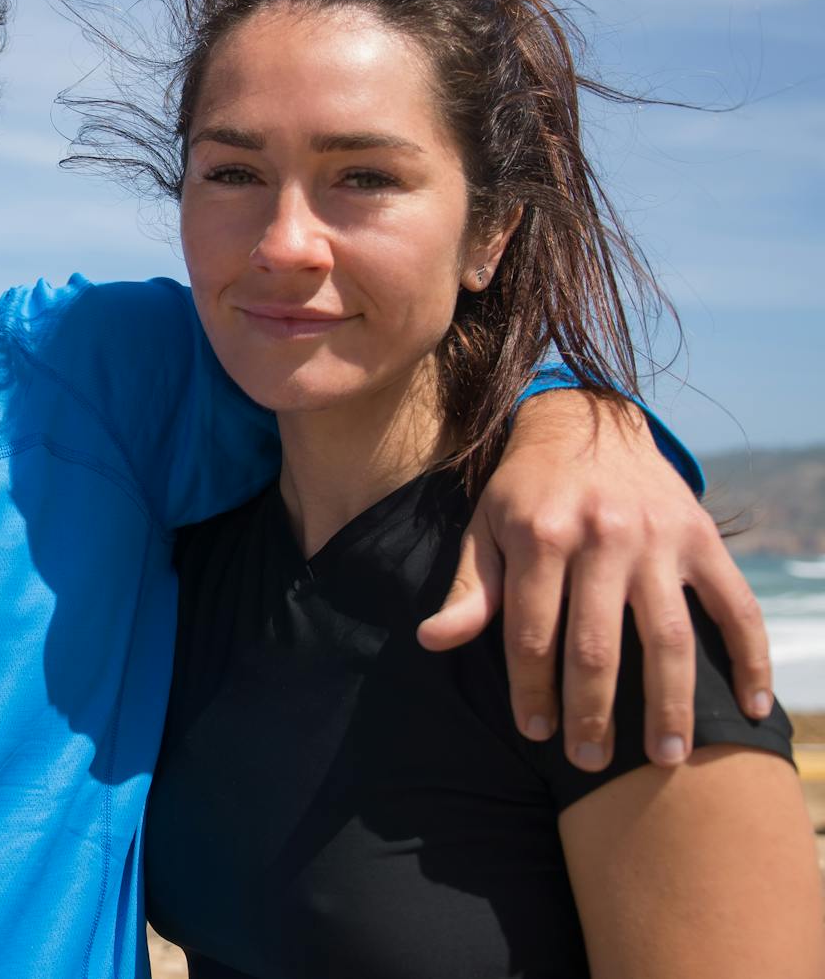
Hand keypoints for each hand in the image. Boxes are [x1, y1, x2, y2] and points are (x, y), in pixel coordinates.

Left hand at [417, 391, 771, 769]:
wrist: (585, 422)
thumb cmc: (525, 490)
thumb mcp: (485, 529)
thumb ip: (470, 590)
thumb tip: (432, 642)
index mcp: (540, 535)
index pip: (533, 634)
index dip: (531, 690)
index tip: (534, 732)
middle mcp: (601, 536)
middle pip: (597, 645)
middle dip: (592, 712)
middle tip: (589, 762)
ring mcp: (658, 538)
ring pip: (667, 636)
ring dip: (669, 703)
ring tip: (666, 757)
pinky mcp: (701, 537)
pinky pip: (735, 606)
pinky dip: (751, 659)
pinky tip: (751, 709)